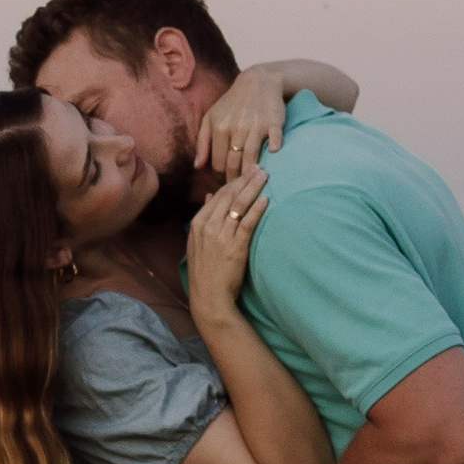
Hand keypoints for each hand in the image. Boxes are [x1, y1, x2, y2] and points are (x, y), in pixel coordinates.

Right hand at [183, 168, 266, 322]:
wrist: (209, 296)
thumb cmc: (205, 270)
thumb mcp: (197, 242)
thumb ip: (204, 217)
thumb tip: (210, 196)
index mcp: (198, 223)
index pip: (219, 195)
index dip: (234, 181)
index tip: (246, 171)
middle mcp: (208, 226)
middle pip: (230, 196)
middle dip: (245, 179)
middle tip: (259, 167)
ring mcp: (221, 236)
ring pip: (239, 205)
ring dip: (253, 188)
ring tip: (264, 176)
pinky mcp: (235, 247)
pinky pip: (247, 223)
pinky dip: (257, 209)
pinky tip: (266, 199)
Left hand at [195, 68, 288, 180]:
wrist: (259, 81)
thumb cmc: (232, 103)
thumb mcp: (212, 117)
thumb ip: (202, 141)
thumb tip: (197, 166)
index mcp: (219, 127)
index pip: (218, 162)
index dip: (221, 176)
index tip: (226, 183)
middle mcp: (236, 127)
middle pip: (233, 163)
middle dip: (234, 179)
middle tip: (238, 189)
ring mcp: (255, 125)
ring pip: (251, 157)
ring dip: (250, 172)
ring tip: (251, 182)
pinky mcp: (273, 123)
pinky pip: (274, 139)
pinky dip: (273, 149)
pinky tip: (272, 157)